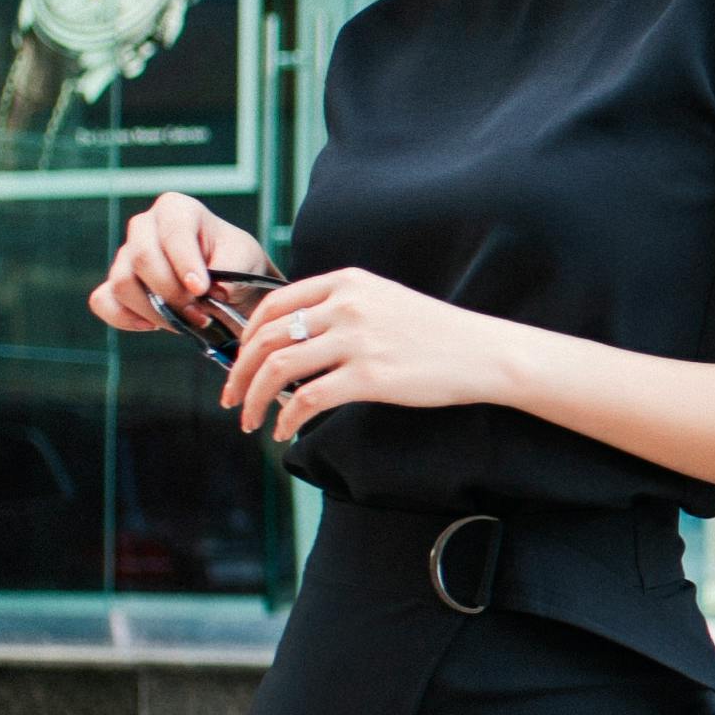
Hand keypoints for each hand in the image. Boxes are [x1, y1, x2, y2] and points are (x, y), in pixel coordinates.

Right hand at [88, 191, 272, 335]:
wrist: (226, 282)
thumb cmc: (234, 261)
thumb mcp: (245, 258)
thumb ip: (232, 270)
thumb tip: (217, 291)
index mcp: (176, 210)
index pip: (172, 232)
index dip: (185, 263)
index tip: (201, 289)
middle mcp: (144, 227)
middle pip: (142, 259)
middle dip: (172, 293)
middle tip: (200, 314)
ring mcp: (125, 256)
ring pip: (122, 284)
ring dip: (155, 311)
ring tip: (187, 321)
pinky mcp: (114, 284)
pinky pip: (102, 301)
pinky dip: (125, 318)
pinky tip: (152, 325)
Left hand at [225, 268, 514, 441]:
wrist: (484, 352)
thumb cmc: (437, 333)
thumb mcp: (385, 301)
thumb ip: (341, 307)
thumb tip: (296, 337)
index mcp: (346, 282)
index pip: (273, 303)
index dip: (246, 336)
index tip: (238, 361)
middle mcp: (345, 305)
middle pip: (266, 337)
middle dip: (238, 372)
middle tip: (230, 397)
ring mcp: (356, 340)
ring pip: (278, 368)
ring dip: (252, 398)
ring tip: (248, 420)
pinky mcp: (369, 376)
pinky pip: (307, 399)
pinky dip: (286, 418)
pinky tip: (284, 431)